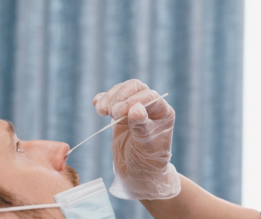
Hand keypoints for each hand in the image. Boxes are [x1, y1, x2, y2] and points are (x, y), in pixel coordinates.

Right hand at [93, 79, 180, 199]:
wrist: (138, 172)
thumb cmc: (148, 160)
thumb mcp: (146, 146)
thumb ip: (141, 127)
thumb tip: (136, 108)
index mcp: (163, 112)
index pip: (149, 96)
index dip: (132, 100)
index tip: (118, 114)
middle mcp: (150, 106)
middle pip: (134, 87)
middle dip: (120, 96)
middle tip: (111, 113)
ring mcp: (134, 107)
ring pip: (122, 91)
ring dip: (109, 98)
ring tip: (101, 112)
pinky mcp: (120, 113)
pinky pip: (111, 99)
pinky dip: (102, 99)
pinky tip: (97, 106)